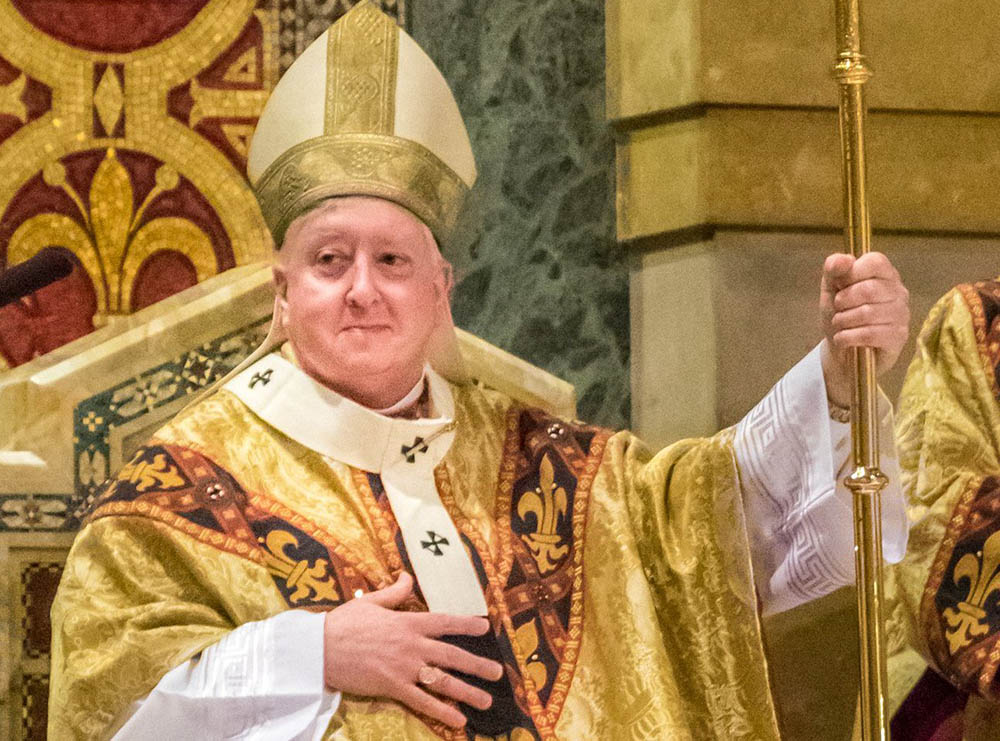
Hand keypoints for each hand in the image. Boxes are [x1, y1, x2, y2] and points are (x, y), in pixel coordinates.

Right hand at [323, 572, 502, 727]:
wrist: (319, 648)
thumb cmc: (343, 624)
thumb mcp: (371, 602)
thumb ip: (395, 592)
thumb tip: (407, 575)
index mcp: (408, 622)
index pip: (445, 622)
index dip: (467, 624)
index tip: (486, 627)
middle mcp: (412, 645)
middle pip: (452, 655)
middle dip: (478, 664)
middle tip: (498, 672)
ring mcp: (404, 667)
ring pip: (443, 680)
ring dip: (468, 691)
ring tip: (486, 701)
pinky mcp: (392, 687)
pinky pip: (422, 701)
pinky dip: (442, 711)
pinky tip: (459, 721)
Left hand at [819, 251, 909, 407]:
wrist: (842, 350)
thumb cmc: (840, 314)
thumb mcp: (831, 288)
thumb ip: (834, 269)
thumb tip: (844, 260)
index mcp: (884, 274)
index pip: (875, 262)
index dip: (852, 273)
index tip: (840, 285)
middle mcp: (899, 291)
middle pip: (869, 289)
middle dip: (843, 301)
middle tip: (837, 310)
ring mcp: (902, 314)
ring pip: (868, 313)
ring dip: (843, 321)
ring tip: (840, 325)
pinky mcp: (899, 336)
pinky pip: (870, 334)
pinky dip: (848, 337)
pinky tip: (844, 339)